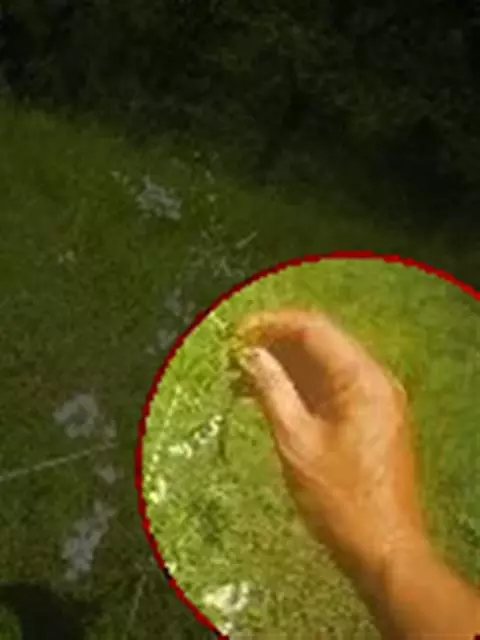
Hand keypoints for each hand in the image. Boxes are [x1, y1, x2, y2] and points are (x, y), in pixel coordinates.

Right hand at [235, 308, 427, 579]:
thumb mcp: (296, 441)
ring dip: (283, 368)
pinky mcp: (367, 417)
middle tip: (233, 359)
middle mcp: (373, 379)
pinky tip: (266, 396)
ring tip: (240, 379)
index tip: (235, 335)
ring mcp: (373, 398)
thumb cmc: (339, 498)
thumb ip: (272, 389)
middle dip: (274, 346)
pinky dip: (298, 389)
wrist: (384, 550)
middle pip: (319, 344)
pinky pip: (329, 389)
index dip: (271, 324)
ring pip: (322, 366)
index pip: (314, 329)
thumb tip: (250, 354)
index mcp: (362, 378)